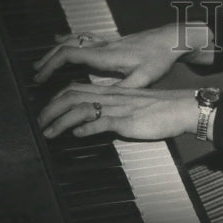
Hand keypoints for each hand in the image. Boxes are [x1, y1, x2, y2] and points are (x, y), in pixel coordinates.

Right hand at [33, 22, 212, 87]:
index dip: (51, 66)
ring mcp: (107, 40)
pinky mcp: (112, 40)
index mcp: (106, 55)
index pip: (70, 55)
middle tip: (35, 74)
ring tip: (43, 61)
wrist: (171, 39)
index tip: (40, 78)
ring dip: (57, 49)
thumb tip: (103, 102)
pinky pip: (85, 37)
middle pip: (67, 46)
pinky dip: (70, 39)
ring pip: (74, 39)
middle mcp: (103, 45)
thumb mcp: (143, 79)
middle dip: (48, 59)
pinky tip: (62, 39)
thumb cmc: (159, 59)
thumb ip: (122, 90)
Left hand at [38, 82, 198, 140]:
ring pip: (82, 108)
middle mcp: (112, 96)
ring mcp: (119, 107)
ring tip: (48, 132)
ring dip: (61, 120)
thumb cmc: (160, 108)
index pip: (77, 87)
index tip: (46, 109)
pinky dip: (87, 128)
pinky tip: (76, 135)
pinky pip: (103, 122)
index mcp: (112, 91)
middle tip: (39, 121)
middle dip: (51, 107)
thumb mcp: (132, 105)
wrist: (183, 107)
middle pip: (73, 94)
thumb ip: (113, 110)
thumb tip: (92, 122)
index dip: (57, 97)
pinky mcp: (128, 120)